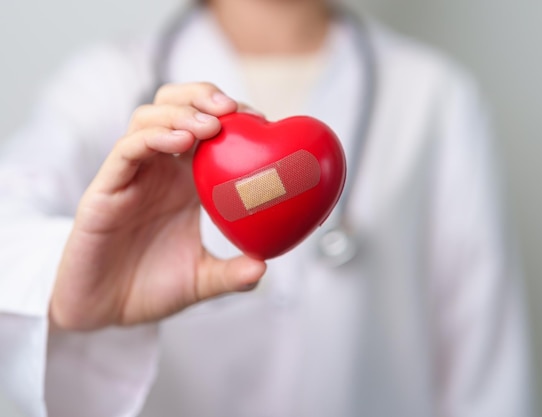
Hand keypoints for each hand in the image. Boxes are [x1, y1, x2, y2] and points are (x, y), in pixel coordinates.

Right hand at [51, 83, 265, 330]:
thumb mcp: (202, 281)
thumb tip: (264, 267)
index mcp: (186, 182)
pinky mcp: (106, 189)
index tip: (261, 121)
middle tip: (233, 109)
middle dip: (203, 96)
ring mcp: (132, 176)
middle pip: (176, 107)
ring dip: (181, 112)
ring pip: (148, 119)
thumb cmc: (151, 288)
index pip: (207, 128)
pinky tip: (181, 141)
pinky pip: (126, 150)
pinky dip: (153, 138)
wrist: (102, 312)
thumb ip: (232, 274)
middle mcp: (159, 171)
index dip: (232, 116)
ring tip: (210, 126)